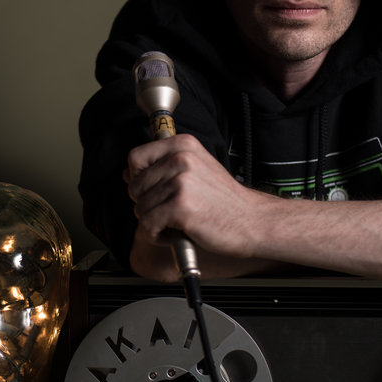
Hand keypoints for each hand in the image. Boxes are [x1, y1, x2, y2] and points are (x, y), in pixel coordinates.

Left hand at [124, 133, 268, 262]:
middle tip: (174, 210)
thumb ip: (164, 166)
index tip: (156, 190)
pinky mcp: (180, 207)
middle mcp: (181, 159)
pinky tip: (179, 231)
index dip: (139, 178)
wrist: (253, 222)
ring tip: (180, 221)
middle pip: (134, 185)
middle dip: (148, 204)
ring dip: (155, 222)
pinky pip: (147, 225)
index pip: (135, 157)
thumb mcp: (196, 169)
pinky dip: (159, 235)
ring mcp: (181, 182)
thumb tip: (128, 173)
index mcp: (183, 145)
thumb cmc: (225, 202)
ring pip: (139, 208)